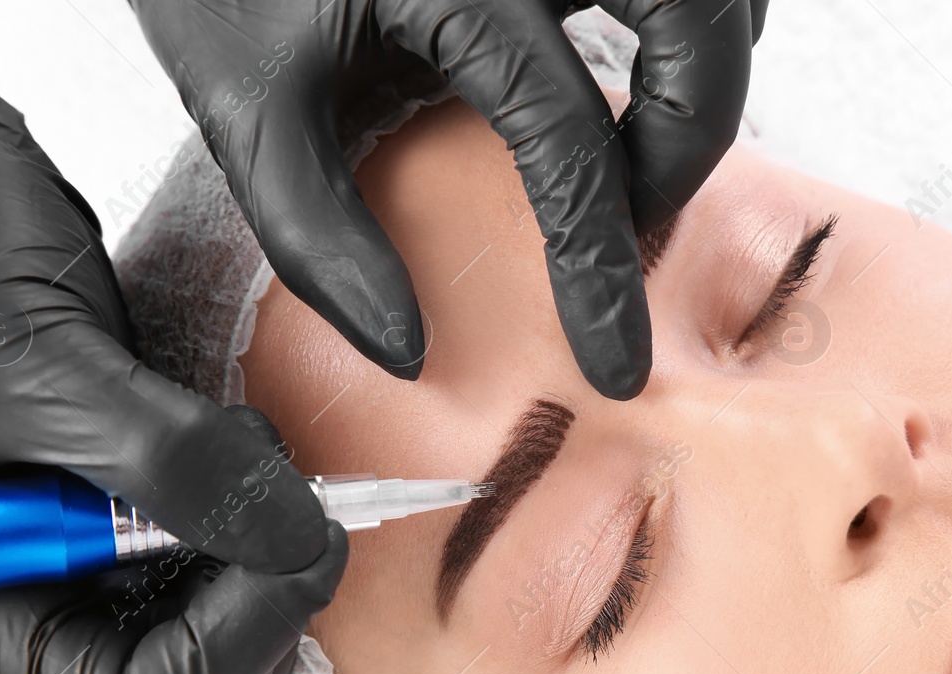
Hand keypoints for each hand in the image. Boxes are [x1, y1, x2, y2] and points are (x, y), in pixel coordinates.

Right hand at [0, 53, 346, 673]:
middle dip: (272, 601)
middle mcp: (53, 605)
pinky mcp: (156, 518)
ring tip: (259, 451)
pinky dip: (279, 513)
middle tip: (303, 503)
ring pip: (241, 626)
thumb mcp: (48, 372)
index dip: (235, 647)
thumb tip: (293, 538)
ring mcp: (109, 566)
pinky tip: (256, 441)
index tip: (292, 550)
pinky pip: (247, 558)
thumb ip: (172, 465)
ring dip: (281, 555)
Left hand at [130, 0, 768, 399]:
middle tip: (640, 212)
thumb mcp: (245, 110)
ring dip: (706, 64)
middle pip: (694, 20)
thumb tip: (408, 348)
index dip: (603, 267)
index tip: (614, 360)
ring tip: (649, 142)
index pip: (570, 143)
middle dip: (692, 137)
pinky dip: (691, 14)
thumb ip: (319, 236)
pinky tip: (640, 60)